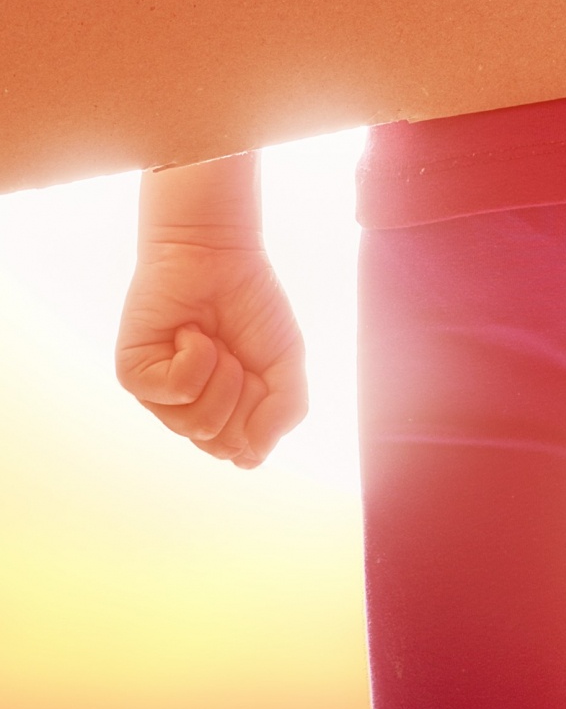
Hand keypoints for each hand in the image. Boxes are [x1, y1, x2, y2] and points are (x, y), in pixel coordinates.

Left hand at [116, 158, 307, 468]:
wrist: (221, 252)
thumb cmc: (251, 304)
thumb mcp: (286, 362)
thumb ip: (285, 412)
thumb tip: (251, 456)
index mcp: (222, 415)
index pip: (242, 452)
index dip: (261, 413)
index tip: (260, 370)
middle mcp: (187, 411)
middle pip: (220, 444)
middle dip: (242, 394)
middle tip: (237, 352)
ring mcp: (159, 397)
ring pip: (198, 422)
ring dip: (221, 373)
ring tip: (213, 339)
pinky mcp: (136, 375)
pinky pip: (175, 390)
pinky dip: (195, 356)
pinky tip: (189, 331)